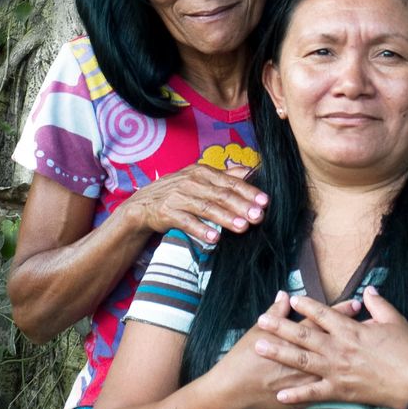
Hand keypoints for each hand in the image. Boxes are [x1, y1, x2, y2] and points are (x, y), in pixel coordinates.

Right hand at [116, 164, 267, 241]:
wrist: (143, 204)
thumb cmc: (178, 191)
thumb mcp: (200, 178)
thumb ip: (225, 175)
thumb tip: (251, 170)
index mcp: (203, 172)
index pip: (230, 182)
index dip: (248, 191)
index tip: (265, 201)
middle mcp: (191, 182)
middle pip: (221, 194)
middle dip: (242, 206)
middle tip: (258, 217)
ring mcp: (179, 197)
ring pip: (206, 207)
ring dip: (226, 218)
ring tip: (242, 227)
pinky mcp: (167, 212)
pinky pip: (187, 222)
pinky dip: (201, 229)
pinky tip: (215, 238)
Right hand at [209, 292, 362, 408]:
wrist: (234, 393)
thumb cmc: (243, 359)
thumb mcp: (257, 331)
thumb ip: (275, 312)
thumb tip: (286, 295)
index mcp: (293, 339)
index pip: (321, 320)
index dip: (339, 311)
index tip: (356, 304)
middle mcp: (304, 358)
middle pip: (333, 340)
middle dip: (352, 331)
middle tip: (370, 322)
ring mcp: (305, 379)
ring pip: (335, 366)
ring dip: (351, 356)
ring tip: (367, 346)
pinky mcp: (303, 397)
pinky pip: (326, 391)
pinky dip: (340, 384)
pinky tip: (355, 379)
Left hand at [253, 287, 407, 408]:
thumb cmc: (407, 350)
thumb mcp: (395, 320)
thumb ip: (378, 304)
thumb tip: (368, 290)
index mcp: (352, 330)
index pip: (323, 314)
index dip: (306, 305)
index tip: (290, 298)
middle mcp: (340, 349)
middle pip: (304, 335)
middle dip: (280, 326)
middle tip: (261, 320)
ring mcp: (338, 371)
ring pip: (302, 360)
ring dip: (280, 353)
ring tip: (260, 347)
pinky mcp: (341, 391)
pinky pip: (314, 393)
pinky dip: (297, 395)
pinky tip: (280, 395)